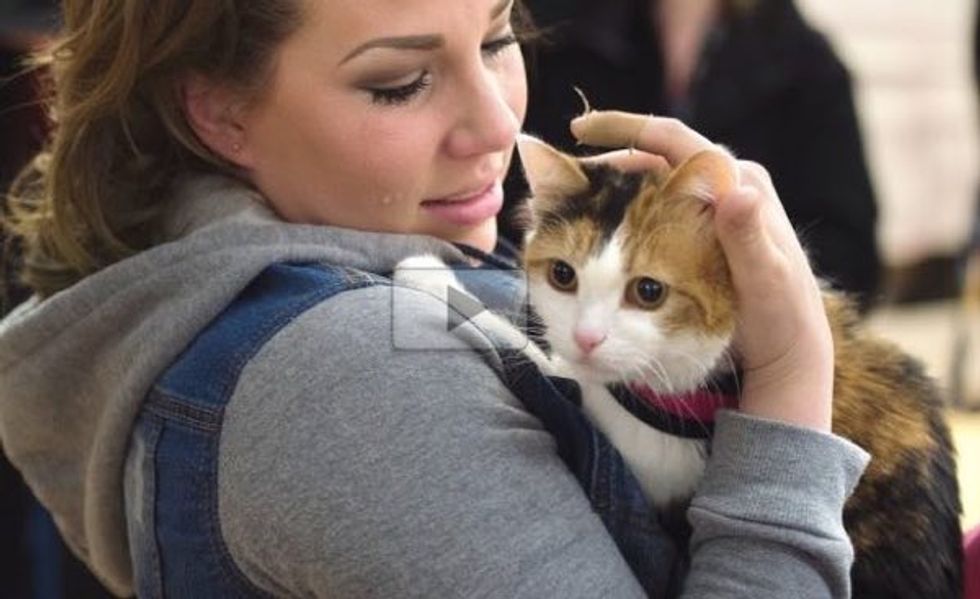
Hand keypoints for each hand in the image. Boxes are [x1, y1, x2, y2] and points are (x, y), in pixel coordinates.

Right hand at [571, 111, 833, 431]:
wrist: (787, 349)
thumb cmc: (782, 317)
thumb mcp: (765, 280)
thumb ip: (747, 238)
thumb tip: (738, 191)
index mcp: (739, 182)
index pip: (673, 139)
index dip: (624, 127)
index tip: (578, 129)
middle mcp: (722, 187)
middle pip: (651, 161)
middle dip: (604, 168)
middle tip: (557, 183)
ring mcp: (708, 210)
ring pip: (647, 188)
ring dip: (607, 194)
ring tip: (565, 208)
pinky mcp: (698, 235)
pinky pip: (651, 214)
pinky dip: (618, 218)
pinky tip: (592, 232)